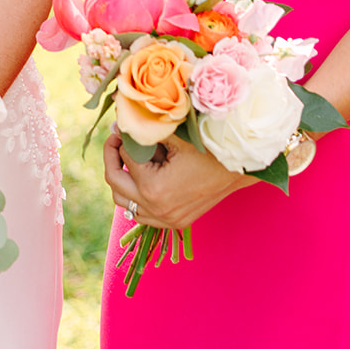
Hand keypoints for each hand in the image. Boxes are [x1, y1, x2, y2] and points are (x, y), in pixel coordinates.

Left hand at [103, 127, 248, 228]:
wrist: (237, 169)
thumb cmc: (207, 147)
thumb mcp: (173, 135)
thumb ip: (143, 131)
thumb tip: (117, 124)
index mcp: (153, 187)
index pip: (123, 160)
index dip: (120, 139)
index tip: (122, 127)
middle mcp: (157, 209)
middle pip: (115, 184)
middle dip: (112, 158)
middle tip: (116, 140)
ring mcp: (166, 220)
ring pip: (124, 204)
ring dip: (121, 180)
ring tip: (128, 158)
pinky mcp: (174, 223)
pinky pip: (141, 215)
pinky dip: (135, 198)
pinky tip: (141, 178)